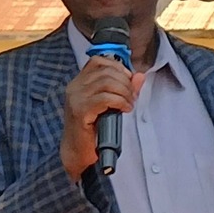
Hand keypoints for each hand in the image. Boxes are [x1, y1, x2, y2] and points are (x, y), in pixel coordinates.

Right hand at [58, 55, 136, 179]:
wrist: (78, 151)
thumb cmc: (94, 129)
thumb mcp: (109, 105)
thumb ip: (124, 89)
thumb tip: (139, 75)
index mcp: (79, 82)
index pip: (98, 61)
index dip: (118, 67)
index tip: (129, 81)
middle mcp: (75, 87)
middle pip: (106, 71)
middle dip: (125, 82)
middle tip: (132, 96)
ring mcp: (76, 98)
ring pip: (107, 83)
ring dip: (125, 92)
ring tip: (129, 104)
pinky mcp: (81, 111)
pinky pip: (105, 98)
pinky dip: (120, 102)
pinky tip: (125, 109)